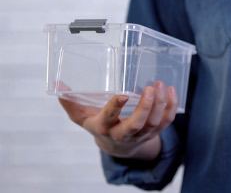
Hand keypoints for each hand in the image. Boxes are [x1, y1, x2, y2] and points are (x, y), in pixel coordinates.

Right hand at [58, 81, 177, 159]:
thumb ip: (70, 102)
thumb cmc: (98, 124)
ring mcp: (141, 134)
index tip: (122, 95)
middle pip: (136, 125)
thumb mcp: (81, 116)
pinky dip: (171, 107)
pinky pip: (166, 122)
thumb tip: (57, 84)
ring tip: (161, 85)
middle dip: (145, 108)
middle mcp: (123, 133)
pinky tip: (172, 91)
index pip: (109, 119)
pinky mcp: (155, 132)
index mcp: (104, 127)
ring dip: (160, 104)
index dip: (115, 108)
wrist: (116, 147)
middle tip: (151, 88)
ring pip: (154, 123)